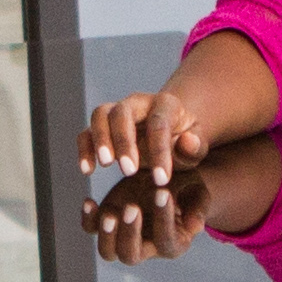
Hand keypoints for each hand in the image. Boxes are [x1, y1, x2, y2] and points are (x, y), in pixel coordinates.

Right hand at [83, 87, 207, 185]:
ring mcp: (117, 112)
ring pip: (100, 114)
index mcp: (165, 104)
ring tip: (105, 164)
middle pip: (123, 112)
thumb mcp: (197, 147)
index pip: (159, 122)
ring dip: (100, 139)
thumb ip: (196, 146)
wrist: (169, 135)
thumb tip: (187, 141)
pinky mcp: (102, 127)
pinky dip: (84, 148)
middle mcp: (138, 102)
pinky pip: (86, 132)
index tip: (161, 179)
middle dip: (124, 140)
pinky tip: (87, 170)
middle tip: (129, 170)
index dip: (159, 150)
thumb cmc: (184, 143)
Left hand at [85, 162, 212, 264]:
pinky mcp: (107, 221)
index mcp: (173, 243)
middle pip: (131, 256)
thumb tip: (196, 228)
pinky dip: (89, 218)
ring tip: (110, 213)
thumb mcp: (197, 192)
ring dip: (107, 235)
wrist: (165, 175)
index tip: (163, 193)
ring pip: (108, 251)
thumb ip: (198, 207)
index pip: (165, 241)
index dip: (164, 219)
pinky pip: (91, 229)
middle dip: (130, 234)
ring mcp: (123, 235)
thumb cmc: (187, 186)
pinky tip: (90, 201)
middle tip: (132, 207)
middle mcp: (146, 247)